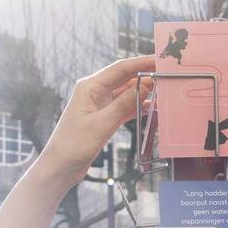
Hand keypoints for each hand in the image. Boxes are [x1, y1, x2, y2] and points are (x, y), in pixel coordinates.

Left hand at [32, 55, 155, 186]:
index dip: (142, 63)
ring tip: (163, 92)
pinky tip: (151, 108)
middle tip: (166, 76)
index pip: (120, 68)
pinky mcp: (103, 118)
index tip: (160, 60)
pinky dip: (137, 107)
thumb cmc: (73, 145)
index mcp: (90, 87)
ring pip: (126, 93)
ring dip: (143, 93)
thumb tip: (145, 86)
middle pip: (125, 78)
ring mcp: (99, 105)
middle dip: (145, 76)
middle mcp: (95, 92)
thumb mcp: (101, 124)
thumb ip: (124, 104)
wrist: (60, 167)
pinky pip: (124, 108)